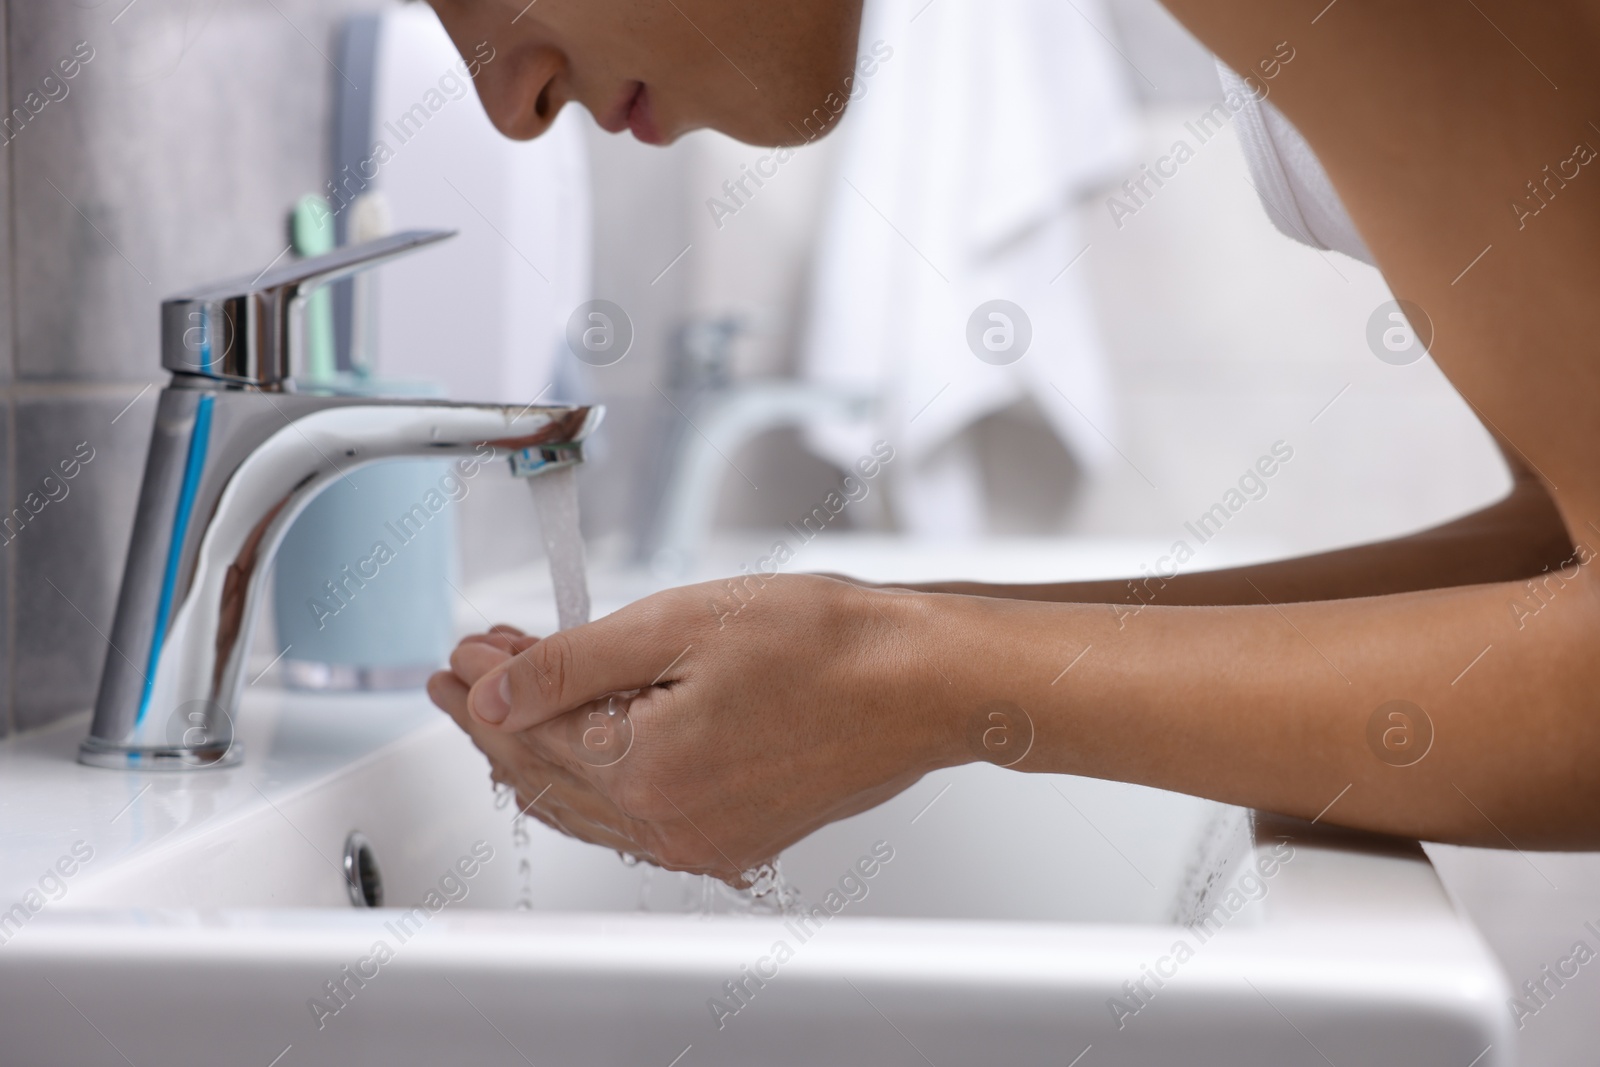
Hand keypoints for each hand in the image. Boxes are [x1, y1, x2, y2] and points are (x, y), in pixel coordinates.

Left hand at [427, 576, 958, 883]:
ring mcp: (706, 840)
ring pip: (588, 803)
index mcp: (648, 773)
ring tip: (516, 697)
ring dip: (543, 747)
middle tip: (471, 672)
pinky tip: (590, 741)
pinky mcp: (738, 837)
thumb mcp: (677, 625)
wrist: (921, 683)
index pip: (528, 734)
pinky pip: (638, 817)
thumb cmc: (827, 645)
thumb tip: (493, 694)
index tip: (466, 650)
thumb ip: (571, 666)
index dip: (488, 686)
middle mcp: (672, 826)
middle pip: (548, 776)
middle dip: (500, 718)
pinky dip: (599, 776)